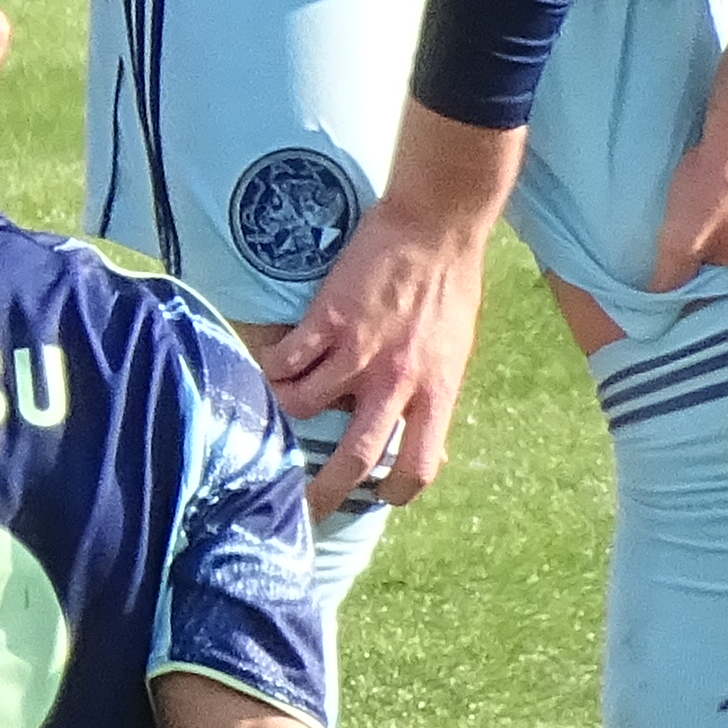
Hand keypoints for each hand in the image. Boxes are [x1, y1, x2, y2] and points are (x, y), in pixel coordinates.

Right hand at [261, 190, 502, 513]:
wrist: (435, 225)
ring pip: (301, 406)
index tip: (378, 494)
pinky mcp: (326, 320)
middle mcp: (395, 381)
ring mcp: (357, 352)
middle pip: (353, 457)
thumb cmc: (451, 284)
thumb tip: (422, 431)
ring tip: (280, 405)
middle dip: (324, 490)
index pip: (419, 465)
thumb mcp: (455, 352)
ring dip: (285, 411)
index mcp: (436, 391)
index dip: (395, 491)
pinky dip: (273, 368)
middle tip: (305, 501)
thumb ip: (433, 393)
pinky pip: (285, 360)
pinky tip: (272, 362)